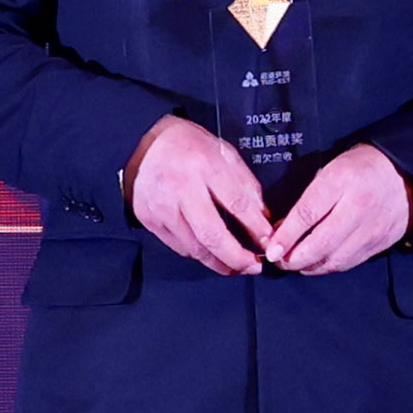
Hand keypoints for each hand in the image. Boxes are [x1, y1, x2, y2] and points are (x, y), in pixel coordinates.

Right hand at [129, 119, 284, 276]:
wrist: (144, 146)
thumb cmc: (189, 147)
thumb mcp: (224, 153)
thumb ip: (245, 185)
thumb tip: (263, 218)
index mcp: (204, 166)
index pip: (237, 204)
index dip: (255, 228)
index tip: (268, 242)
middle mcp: (181, 188)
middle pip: (212, 235)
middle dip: (236, 257)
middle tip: (253, 267)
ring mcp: (162, 207)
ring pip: (194, 247)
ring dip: (219, 262)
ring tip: (236, 267)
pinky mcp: (149, 220)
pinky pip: (179, 246)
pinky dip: (198, 254)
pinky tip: (211, 253)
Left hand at [262, 148, 412, 276]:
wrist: (403, 176)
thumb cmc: (359, 169)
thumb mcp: (330, 170)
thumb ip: (308, 199)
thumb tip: (282, 230)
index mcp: (341, 181)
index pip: (308, 214)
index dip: (286, 236)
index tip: (271, 250)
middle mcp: (358, 207)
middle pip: (321, 243)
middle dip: (295, 258)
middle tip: (279, 261)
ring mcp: (371, 228)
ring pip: (334, 259)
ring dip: (310, 266)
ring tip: (295, 264)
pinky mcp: (379, 243)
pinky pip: (348, 262)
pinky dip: (328, 267)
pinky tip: (316, 264)